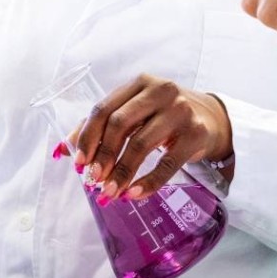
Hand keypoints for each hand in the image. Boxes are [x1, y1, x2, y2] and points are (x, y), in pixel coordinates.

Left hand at [67, 74, 232, 202]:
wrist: (211, 119)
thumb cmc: (165, 117)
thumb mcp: (136, 113)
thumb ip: (102, 126)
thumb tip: (65, 149)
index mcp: (139, 84)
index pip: (105, 108)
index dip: (88, 137)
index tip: (79, 163)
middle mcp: (160, 91)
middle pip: (120, 124)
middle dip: (103, 155)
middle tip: (94, 180)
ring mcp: (180, 110)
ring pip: (141, 143)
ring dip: (122, 172)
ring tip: (111, 191)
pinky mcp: (196, 133)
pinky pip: (167, 162)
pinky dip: (148, 181)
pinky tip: (135, 193)